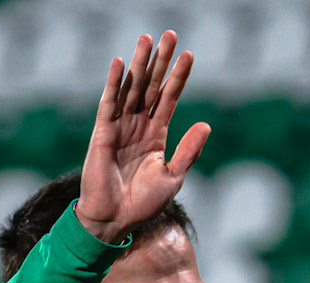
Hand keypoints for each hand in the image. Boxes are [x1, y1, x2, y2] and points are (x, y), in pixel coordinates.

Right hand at [76, 30, 209, 242]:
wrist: (115, 220)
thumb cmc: (143, 204)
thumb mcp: (172, 177)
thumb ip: (188, 151)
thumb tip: (206, 125)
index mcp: (155, 135)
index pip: (169, 99)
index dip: (178, 77)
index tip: (189, 55)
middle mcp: (138, 126)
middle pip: (151, 86)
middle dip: (160, 61)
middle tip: (170, 34)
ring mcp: (120, 126)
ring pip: (131, 88)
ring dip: (139, 64)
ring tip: (147, 38)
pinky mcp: (103, 132)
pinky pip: (108, 103)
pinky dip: (113, 83)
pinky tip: (119, 63)